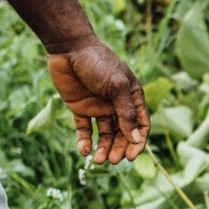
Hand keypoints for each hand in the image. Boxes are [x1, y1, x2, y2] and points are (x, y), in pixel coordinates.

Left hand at [46, 38, 149, 164]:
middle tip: (111, 160)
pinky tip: (83, 150)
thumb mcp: (117, 86)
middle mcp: (116, 104)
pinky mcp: (80, 108)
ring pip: (104, 134)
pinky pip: (84, 129)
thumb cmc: (97, 62)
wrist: (68, 47)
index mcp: (131, 97)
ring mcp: (98, 107)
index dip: (137, 142)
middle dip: (118, 148)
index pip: (140, 125)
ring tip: (98, 160)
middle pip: (122, 134)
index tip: (130, 156)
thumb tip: (136, 139)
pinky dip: (84, 140)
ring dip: (103, 148)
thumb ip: (126, 113)